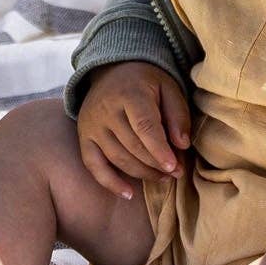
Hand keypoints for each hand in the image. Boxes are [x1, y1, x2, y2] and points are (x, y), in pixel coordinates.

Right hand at [76, 60, 191, 200]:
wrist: (113, 70)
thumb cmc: (146, 82)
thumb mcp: (168, 88)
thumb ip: (178, 114)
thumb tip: (182, 145)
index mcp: (129, 93)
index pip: (144, 126)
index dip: (160, 150)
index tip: (175, 167)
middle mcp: (106, 109)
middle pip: (132, 146)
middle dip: (156, 164)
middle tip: (176, 173)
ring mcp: (92, 124)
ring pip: (117, 158)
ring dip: (142, 174)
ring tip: (163, 178)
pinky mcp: (84, 137)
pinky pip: (93, 165)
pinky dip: (110, 183)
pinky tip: (129, 194)